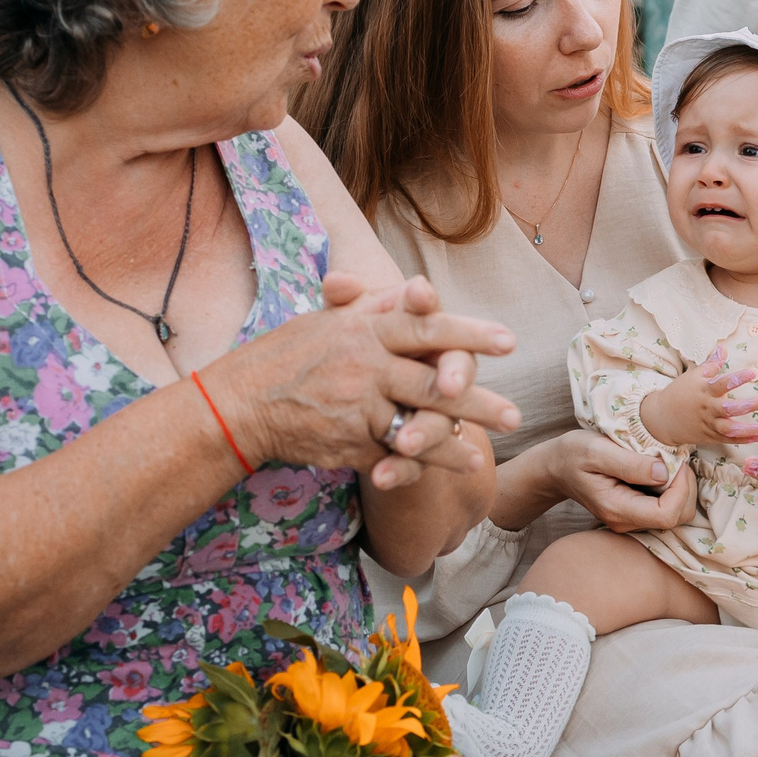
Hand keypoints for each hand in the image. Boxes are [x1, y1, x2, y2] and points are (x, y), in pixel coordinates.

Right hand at [218, 270, 518, 487]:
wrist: (241, 402)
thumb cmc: (289, 354)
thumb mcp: (330, 320)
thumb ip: (378, 307)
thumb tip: (419, 289)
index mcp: (365, 330)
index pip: (425, 327)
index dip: (468, 334)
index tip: (508, 341)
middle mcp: (365, 367)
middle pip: (431, 383)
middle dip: (477, 401)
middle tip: (516, 414)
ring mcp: (357, 408)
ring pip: (417, 425)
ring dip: (456, 440)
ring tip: (488, 450)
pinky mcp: (349, 443)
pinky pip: (395, 456)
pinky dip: (425, 464)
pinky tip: (455, 467)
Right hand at [544, 430, 697, 532]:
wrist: (556, 466)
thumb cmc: (573, 454)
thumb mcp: (597, 450)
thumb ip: (630, 464)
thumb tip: (663, 473)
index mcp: (617, 509)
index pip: (667, 515)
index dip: (681, 490)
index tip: (676, 463)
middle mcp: (627, 522)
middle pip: (678, 518)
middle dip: (687, 488)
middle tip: (677, 460)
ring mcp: (632, 520)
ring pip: (677, 514)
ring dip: (682, 488)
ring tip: (669, 462)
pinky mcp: (637, 512)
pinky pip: (668, 507)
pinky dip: (675, 488)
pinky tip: (663, 469)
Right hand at [636, 344, 757, 448]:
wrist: (661, 418)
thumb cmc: (679, 393)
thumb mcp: (693, 376)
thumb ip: (711, 364)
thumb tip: (723, 348)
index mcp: (704, 390)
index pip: (723, 383)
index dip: (739, 378)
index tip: (755, 371)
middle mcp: (707, 408)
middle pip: (728, 409)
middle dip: (747, 406)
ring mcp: (708, 424)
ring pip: (728, 429)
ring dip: (747, 429)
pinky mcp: (709, 437)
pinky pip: (728, 440)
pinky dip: (744, 439)